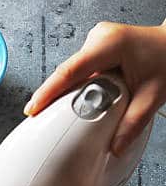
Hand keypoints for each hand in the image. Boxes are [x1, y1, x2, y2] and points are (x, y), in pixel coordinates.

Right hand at [24, 20, 165, 155]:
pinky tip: (77, 102)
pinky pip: (77, 72)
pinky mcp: (94, 49)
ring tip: (64, 113)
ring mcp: (94, 42)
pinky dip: (75, 89)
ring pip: (71, 74)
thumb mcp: (153, 96)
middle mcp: (98, 38)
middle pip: (66, 73)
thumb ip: (133, 123)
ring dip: (67, 94)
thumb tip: (114, 147)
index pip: (70, 70)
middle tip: (42, 118)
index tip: (34, 108)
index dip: (48, 91)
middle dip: (54, 97)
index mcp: (110, 44)